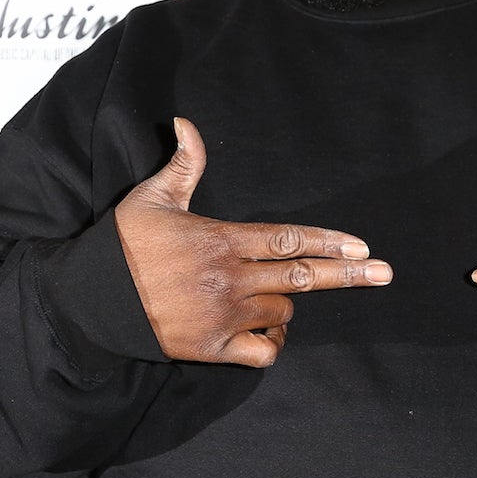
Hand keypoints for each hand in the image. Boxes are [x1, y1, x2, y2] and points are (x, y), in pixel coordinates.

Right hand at [115, 118, 389, 368]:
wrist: (92, 299)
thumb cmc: (123, 244)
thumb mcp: (152, 197)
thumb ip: (183, 164)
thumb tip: (187, 124)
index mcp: (221, 240)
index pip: (288, 240)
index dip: (329, 242)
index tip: (362, 246)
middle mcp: (230, 279)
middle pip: (302, 278)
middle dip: (348, 274)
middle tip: (384, 273)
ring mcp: (224, 316)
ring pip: (283, 313)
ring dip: (289, 306)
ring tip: (277, 299)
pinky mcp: (213, 347)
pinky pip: (262, 353)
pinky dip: (272, 345)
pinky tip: (268, 334)